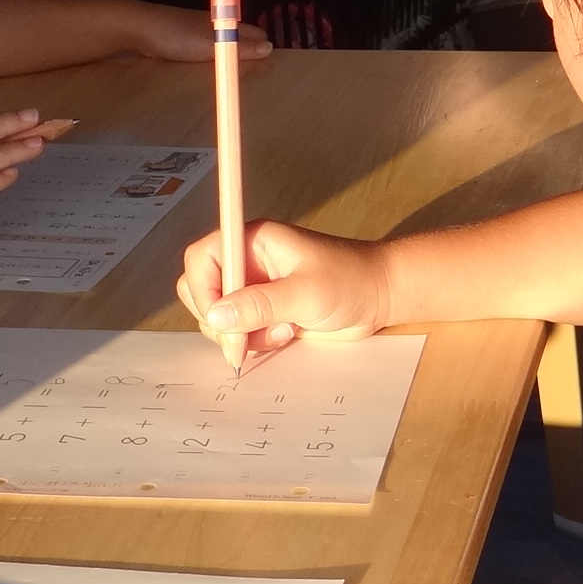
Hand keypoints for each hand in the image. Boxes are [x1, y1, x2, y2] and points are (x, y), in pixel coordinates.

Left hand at [120, 0, 271, 63]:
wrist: (138, 28)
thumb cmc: (176, 36)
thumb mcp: (211, 45)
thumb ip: (239, 48)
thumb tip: (269, 48)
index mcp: (223, 22)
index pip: (253, 32)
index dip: (262, 47)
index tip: (268, 67)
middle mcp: (212, 23)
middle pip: (238, 36)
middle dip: (249, 50)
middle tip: (256, 73)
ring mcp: (195, 29)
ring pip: (221, 41)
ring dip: (229, 53)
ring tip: (234, 73)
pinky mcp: (180, 37)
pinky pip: (203, 46)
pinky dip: (211, 55)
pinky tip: (208, 67)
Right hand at [174, 220, 394, 360]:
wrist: (380, 297)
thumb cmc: (351, 281)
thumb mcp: (306, 293)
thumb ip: (260, 305)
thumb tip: (215, 317)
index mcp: (252, 242)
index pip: (202, 258)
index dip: (204, 291)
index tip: (222, 322)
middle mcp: (248, 262)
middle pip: (203, 291)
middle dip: (221, 321)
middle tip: (246, 341)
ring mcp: (255, 288)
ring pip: (220, 317)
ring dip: (243, 334)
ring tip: (282, 331)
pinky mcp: (265, 312)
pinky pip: (240, 331)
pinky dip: (255, 341)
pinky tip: (287, 334)